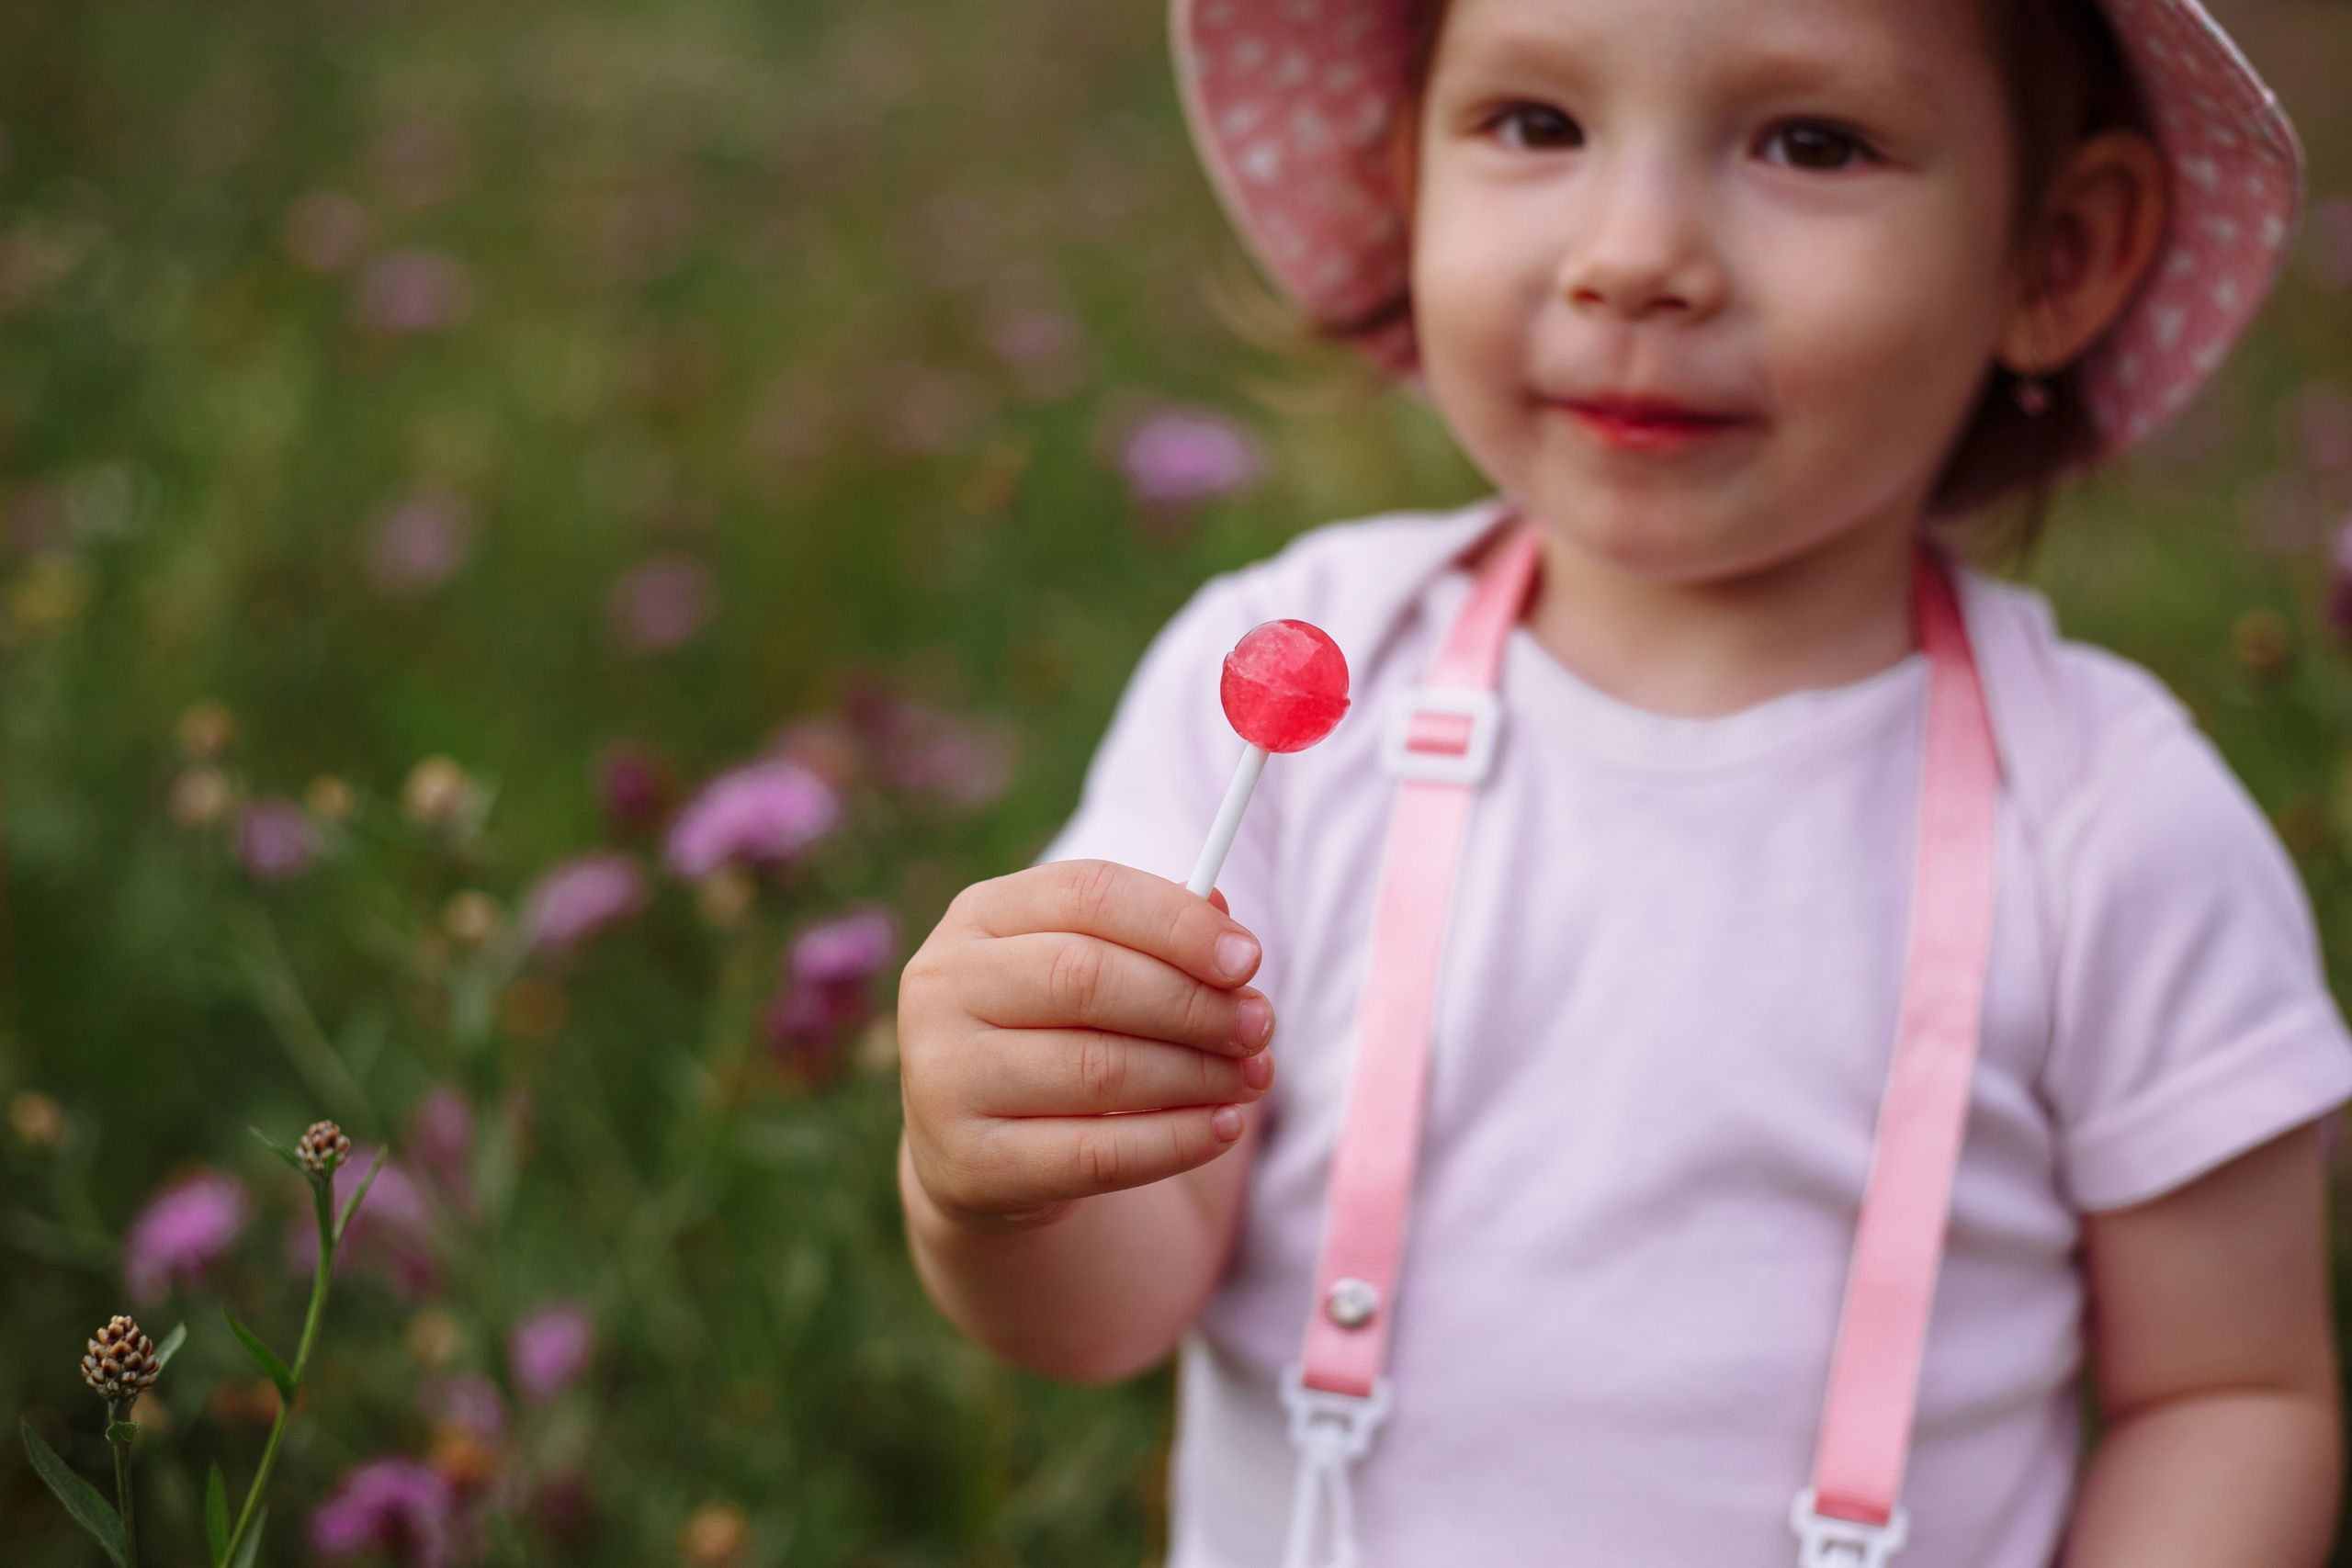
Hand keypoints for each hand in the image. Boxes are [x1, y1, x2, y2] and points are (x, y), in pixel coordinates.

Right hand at [899, 859, 1274, 1229]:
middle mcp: (943, 988)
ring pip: (1097, 1069)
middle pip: (1087, 978)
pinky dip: (1175, 1140)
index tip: (1249, 958)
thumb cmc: (1053, 1031)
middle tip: (1259, 1025)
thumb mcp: (1087, 967)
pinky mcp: (970, 1165)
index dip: (1177, 922)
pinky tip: (1222, 1127)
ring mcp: (944, 1078)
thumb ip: (1150, 934)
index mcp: (978, 916)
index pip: (1088, 894)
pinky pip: (1096, 1154)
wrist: (979, 1150)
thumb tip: (1222, 909)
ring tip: (1253, 1077)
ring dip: (1196, 1075)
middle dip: (1192, 1003)